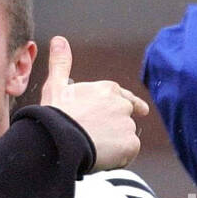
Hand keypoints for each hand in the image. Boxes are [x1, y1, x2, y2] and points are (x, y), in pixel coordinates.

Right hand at [40, 35, 149, 169]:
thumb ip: (61, 63)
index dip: (129, 105)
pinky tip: (102, 158)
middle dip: (117, 128)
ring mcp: (128, 125)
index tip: (141, 110)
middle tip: (99, 138)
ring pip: (126, 138)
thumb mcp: (55, 86)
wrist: (59, 140)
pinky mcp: (131, 145)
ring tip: (94, 149)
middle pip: (125, 120)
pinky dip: (119, 158)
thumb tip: (59, 40)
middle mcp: (122, 105)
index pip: (125, 98)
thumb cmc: (55, 114)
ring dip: (117, 145)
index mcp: (107, 89)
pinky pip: (129, 153)